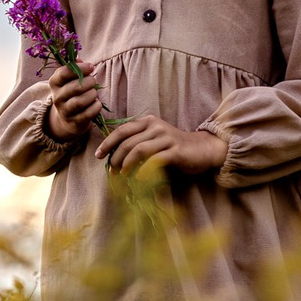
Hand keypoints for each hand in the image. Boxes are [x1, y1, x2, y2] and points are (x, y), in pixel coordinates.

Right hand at [42, 61, 102, 142]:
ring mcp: (65, 111)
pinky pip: (88, 113)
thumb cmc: (72, 93)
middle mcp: (57, 98)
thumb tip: (79, 59)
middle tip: (93, 81)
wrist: (67, 119)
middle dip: (89, 82)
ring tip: (94, 93)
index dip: (80, 68)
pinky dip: (96, 106)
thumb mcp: (69, 79)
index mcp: (54, 83)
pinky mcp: (74, 122)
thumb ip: (74, 68)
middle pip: (75, 87)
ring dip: (92, 95)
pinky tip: (96, 103)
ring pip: (80, 102)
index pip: (63, 73)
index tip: (90, 67)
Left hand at [96, 116, 226, 176]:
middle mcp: (155, 126)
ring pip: (138, 150)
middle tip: (111, 172)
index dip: (108, 143)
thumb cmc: (175, 147)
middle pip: (127, 142)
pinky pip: (153, 160)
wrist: (202, 149)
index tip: (98, 155)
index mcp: (148, 122)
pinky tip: (137, 179)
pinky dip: (142, 170)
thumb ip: (137, 143)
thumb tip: (115, 157)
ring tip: (122, 176)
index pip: (121, 130)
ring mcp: (166, 137)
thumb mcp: (154, 140)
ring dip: (126, 165)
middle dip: (115, 158)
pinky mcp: (175, 151)